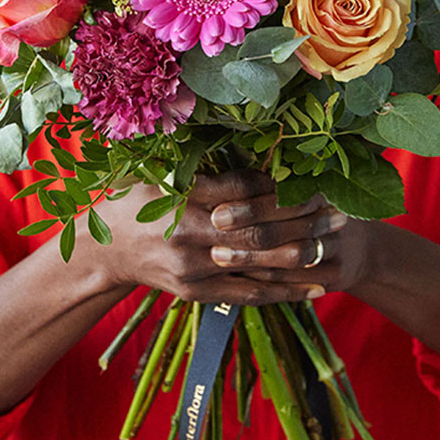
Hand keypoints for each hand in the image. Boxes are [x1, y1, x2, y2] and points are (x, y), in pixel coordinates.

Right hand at [95, 171, 342, 303]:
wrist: (102, 252)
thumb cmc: (132, 201)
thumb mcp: (159, 172)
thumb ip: (201, 167)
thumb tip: (250, 147)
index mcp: (180, 195)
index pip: (240, 188)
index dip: (277, 184)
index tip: (308, 175)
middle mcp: (189, 233)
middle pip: (257, 226)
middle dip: (301, 219)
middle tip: (338, 210)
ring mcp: (193, 266)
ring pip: (258, 262)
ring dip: (302, 254)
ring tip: (335, 242)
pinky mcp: (196, 292)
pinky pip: (247, 293)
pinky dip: (283, 291)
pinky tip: (314, 288)